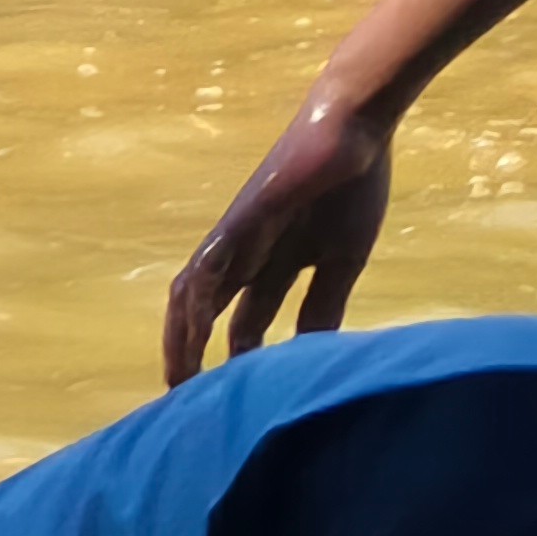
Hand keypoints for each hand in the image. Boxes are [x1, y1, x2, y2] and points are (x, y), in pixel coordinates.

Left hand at [163, 99, 397, 379]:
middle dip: (193, 357)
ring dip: (181, 338)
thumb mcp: (344, 259)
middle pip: (205, 314)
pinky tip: (194, 330)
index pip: (244, 322)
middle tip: (188, 407)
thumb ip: (325, 302)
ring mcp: (237, 238)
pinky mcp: (239, 220)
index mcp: (274, 266)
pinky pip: (207, 265)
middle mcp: (246, 257)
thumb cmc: (353, 185)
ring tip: (179, 381)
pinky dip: (196, 301)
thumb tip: (314, 355)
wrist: (357, 128)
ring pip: (192, 295)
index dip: (235, 361)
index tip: (233, 405)